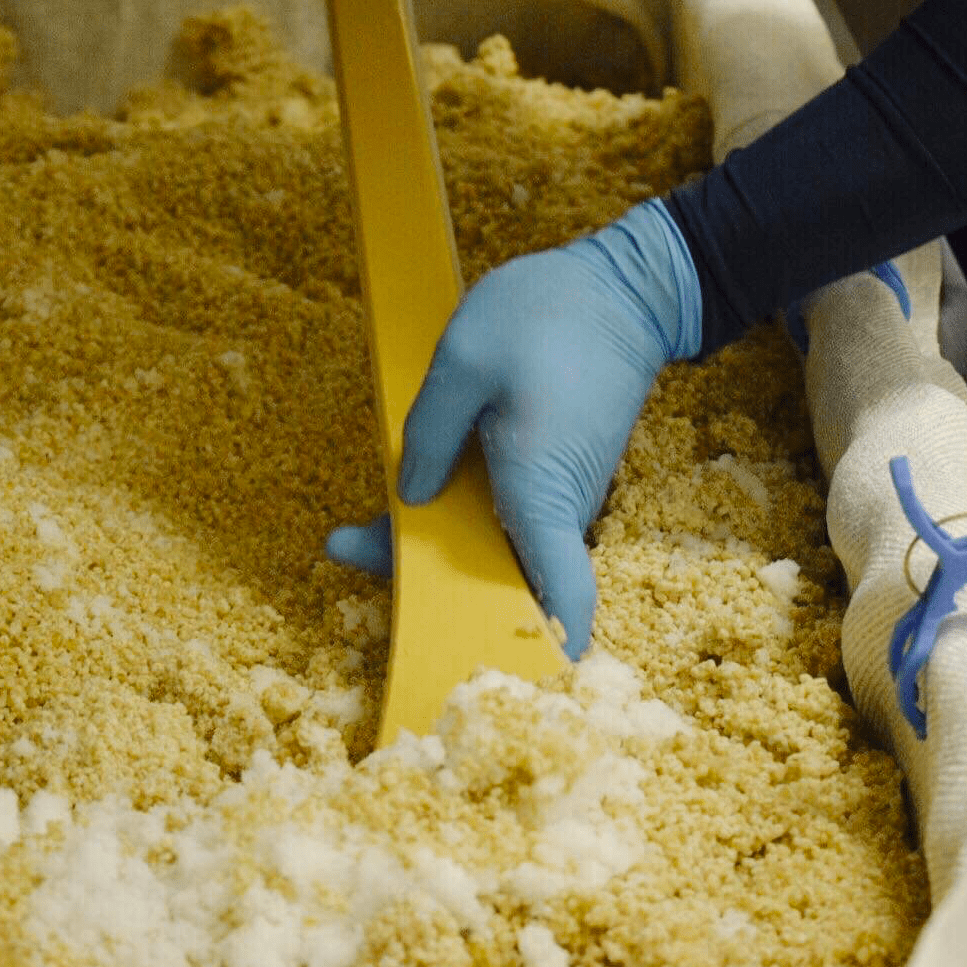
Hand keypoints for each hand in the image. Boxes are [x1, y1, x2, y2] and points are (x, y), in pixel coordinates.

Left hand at [327, 199, 702, 658]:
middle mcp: (556, 506)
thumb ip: (427, 434)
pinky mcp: (550, 478)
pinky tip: (407, 504)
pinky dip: (455, 523)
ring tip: (353, 534)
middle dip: (423, 586)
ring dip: (431, 550)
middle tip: (344, 547)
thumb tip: (409, 499)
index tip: (519, 677)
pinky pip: (500, 519)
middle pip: (497, 580)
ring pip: (492, 550)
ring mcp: (557, 495)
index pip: (560, 591)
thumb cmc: (547, 316)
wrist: (623, 289)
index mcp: (540, 487)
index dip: (545, 641)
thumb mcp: (464, 359)